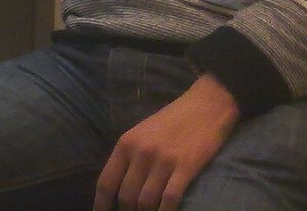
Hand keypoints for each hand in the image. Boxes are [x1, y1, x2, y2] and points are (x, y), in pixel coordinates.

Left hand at [93, 73, 240, 210]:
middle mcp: (140, 153)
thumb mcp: (141, 133)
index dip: (102, 203)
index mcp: (125, 144)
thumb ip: (129, 157)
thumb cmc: (172, 120)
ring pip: (146, 201)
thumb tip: (119, 185)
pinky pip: (170, 199)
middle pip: (126, 196)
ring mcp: (163, 161)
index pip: (106, 181)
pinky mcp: (186, 167)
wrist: (204, 106)